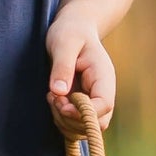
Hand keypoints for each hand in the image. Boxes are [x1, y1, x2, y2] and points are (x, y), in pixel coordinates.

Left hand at [45, 8, 114, 138]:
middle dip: (71, 119)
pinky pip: (76, 124)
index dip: (84, 113)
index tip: (62, 104)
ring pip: (84, 127)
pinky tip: (53, 100)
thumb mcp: (64, 42)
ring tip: (52, 97)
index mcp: (103, 77)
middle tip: (53, 98)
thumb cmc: (70, 31)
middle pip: (96, 123)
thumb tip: (59, 91)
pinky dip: (62, 119)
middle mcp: (102, 92)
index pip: (104, 106)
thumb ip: (62, 66)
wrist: (75, 27)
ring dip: (64, 120)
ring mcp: (93, 100)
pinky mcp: (82, 104)